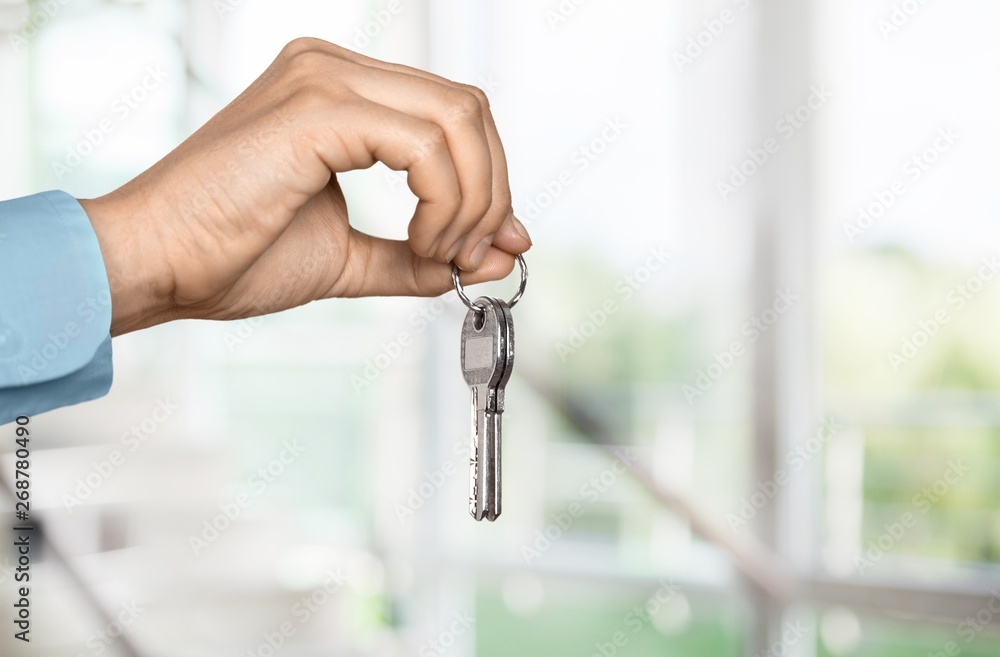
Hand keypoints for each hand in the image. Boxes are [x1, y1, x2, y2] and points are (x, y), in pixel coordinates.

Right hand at [79, 37, 531, 335]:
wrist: (156, 264)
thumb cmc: (233, 255)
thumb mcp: (352, 256)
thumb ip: (423, 254)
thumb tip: (504, 252)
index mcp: (339, 91)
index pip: (453, 112)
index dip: (489, 179)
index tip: (488, 244)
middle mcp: (333, 68)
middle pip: (468, 108)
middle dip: (491, 190)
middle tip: (473, 255)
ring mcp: (324, 78)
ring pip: (459, 118)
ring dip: (473, 200)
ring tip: (442, 255)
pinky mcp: (317, 108)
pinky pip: (426, 144)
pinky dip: (445, 200)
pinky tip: (423, 243)